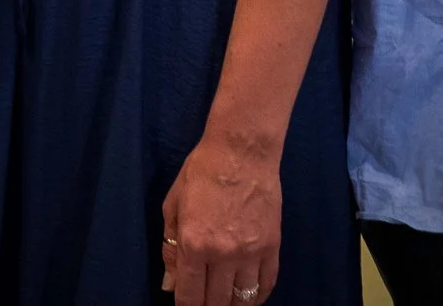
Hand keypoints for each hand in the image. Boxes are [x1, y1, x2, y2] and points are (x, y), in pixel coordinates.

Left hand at [161, 134, 280, 305]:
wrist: (242, 151)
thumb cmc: (201, 172)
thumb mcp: (173, 206)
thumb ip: (170, 249)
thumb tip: (170, 285)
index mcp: (194, 244)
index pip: (190, 295)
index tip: (185, 305)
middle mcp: (223, 254)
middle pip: (217, 302)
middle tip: (204, 301)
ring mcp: (251, 253)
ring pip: (243, 300)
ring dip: (232, 305)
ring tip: (225, 301)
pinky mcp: (273, 247)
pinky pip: (267, 284)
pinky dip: (257, 296)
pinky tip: (248, 296)